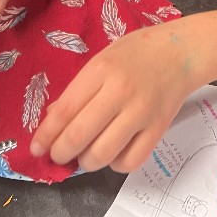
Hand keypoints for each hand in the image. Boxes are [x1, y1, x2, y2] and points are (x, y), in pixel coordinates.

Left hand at [30, 21, 199, 172]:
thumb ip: (78, 90)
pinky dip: (114, 164)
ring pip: (102, 155)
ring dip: (85, 162)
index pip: (64, 111)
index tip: (36, 148)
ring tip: (85, 153)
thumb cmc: (137, 52)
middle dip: (60, 153)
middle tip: (58, 154)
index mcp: (101, 70)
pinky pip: (128, 163)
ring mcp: (141, 113)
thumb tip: (52, 121)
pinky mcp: (158, 130)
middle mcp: (120, 92)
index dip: (45, 135)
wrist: (180, 52)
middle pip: (79, 136)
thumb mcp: (102, 59)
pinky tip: (113, 151)